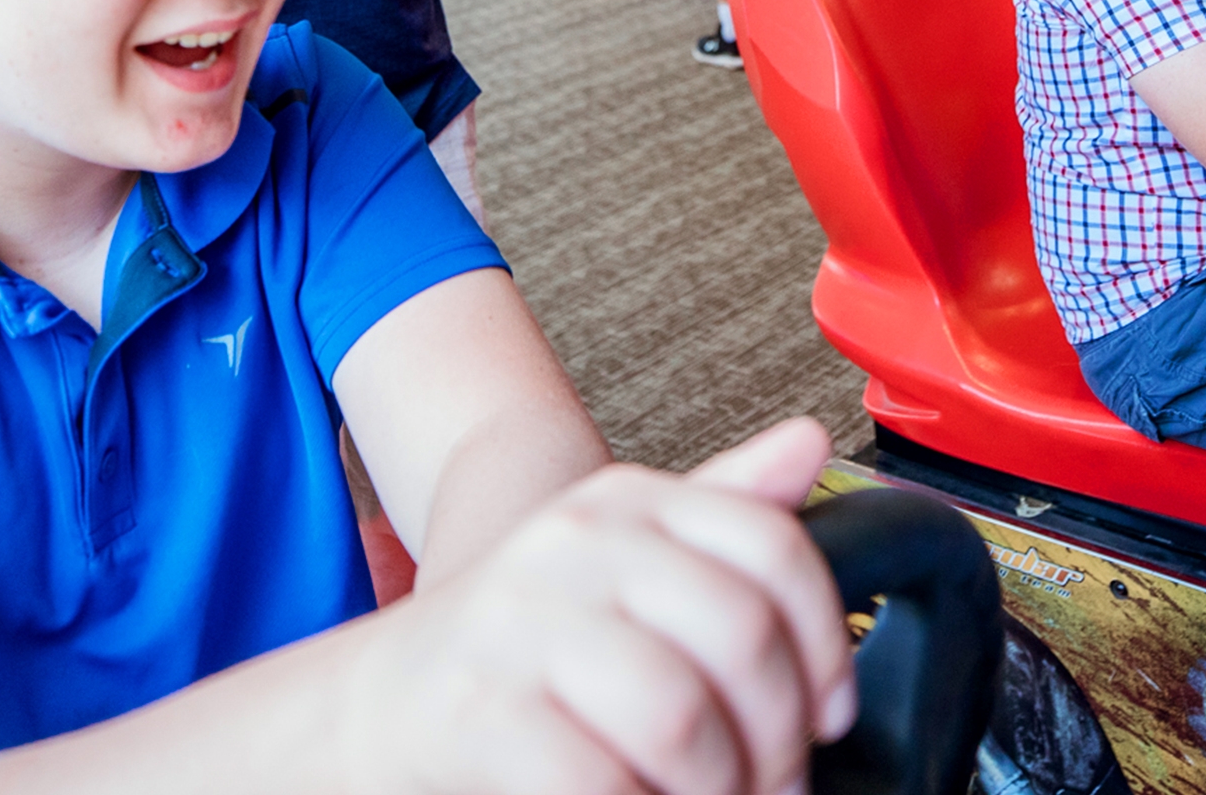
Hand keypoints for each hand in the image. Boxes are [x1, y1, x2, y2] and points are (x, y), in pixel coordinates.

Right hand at [334, 418, 854, 794]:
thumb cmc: (520, 648)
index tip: (828, 713)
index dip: (824, 645)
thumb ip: (719, 512)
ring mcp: (521, 622)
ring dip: (721, 790)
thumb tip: (808, 444)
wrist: (376, 707)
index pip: (771, 547)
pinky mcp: (480, 709)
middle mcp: (574, 543)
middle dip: (779, 737)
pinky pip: (602, 780)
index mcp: (625, 502)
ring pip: (682, 718)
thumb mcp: (620, 561)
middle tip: (773, 782)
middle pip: (741, 637)